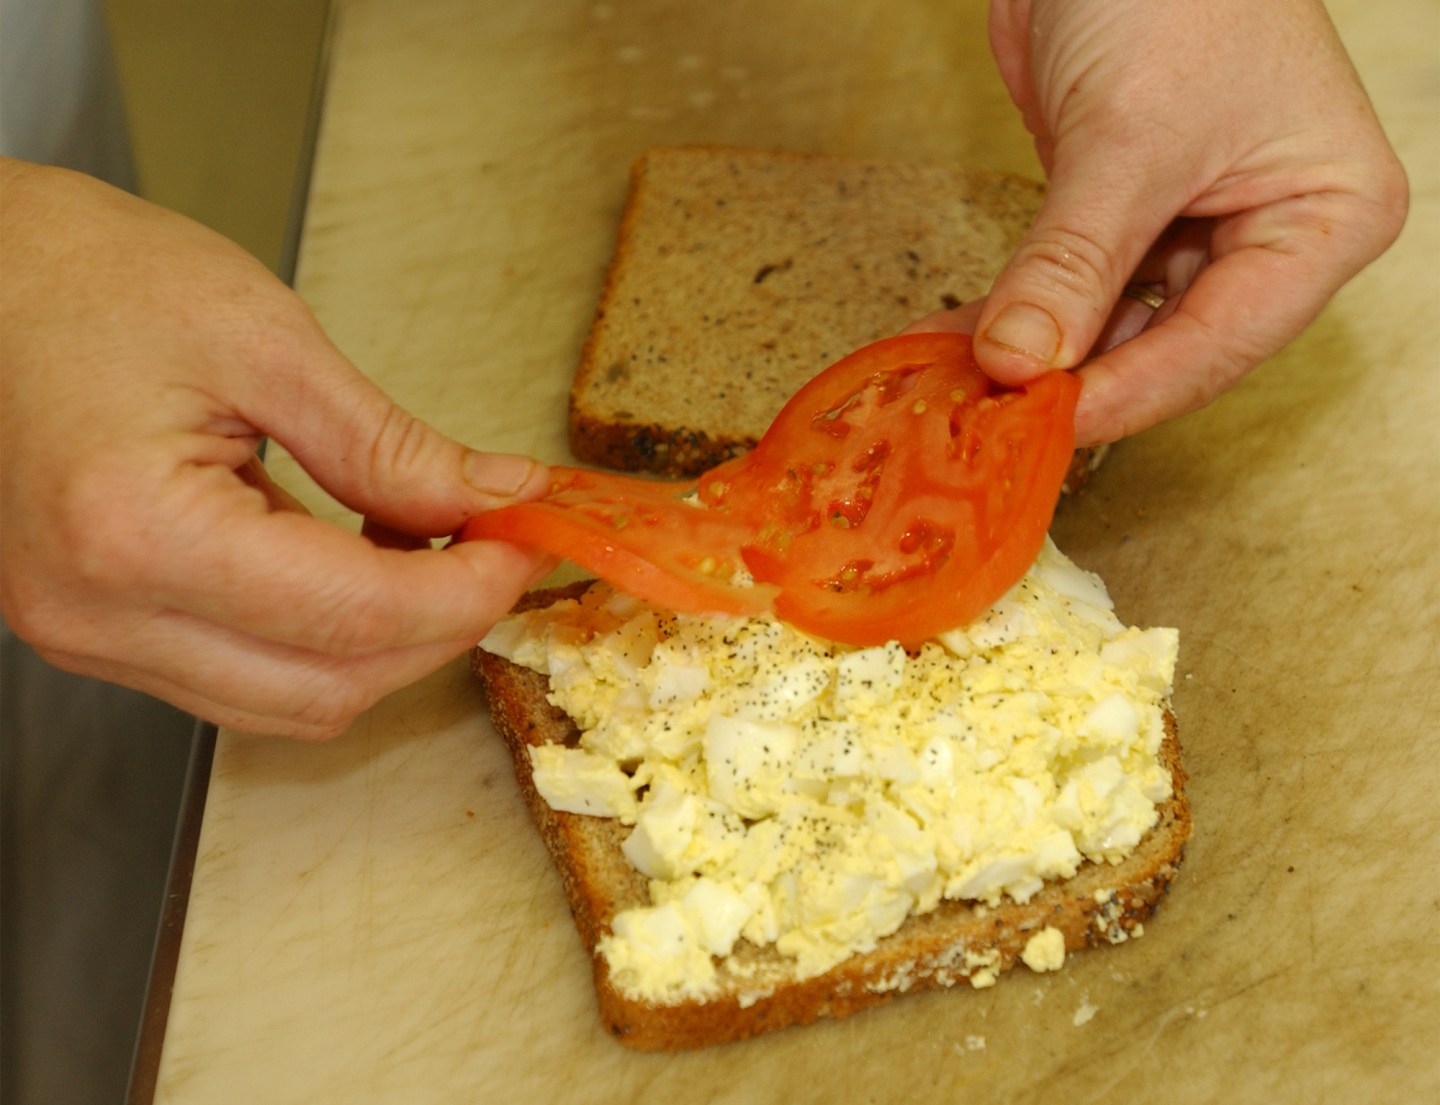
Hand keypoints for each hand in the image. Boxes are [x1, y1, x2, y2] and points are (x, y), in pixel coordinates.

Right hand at [0, 159, 551, 738]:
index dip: (465, 593)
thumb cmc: (83, 279)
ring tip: (432, 551)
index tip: (524, 546)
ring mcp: (86, 635)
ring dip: (384, 643)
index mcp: (137, 533)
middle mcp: (97, 614)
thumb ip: (388, 444)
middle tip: (497, 550)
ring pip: (289, 703)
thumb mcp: (263, 341)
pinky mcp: (94, 630)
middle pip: (328, 687)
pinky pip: (241, 678)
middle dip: (438, 628)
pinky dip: (322, 639)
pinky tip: (358, 564)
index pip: (354, 617)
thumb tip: (492, 497)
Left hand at [909, 0, 1407, 445]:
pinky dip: (1007, 316)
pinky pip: (1063, 289)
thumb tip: (1022, 363)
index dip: (1129, 392)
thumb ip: (1074, 259)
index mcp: (1322, 222)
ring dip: (1026, 358)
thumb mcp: (1129, 136)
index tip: (1048, 426)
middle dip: (1070, 381)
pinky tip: (949, 345)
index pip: (1221, 343)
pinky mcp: (1117, 221)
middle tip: (989, 423)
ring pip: (1102, 328)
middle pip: (1161, 348)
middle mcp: (1262, 240)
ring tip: (953, 391)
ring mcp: (1187, 232)